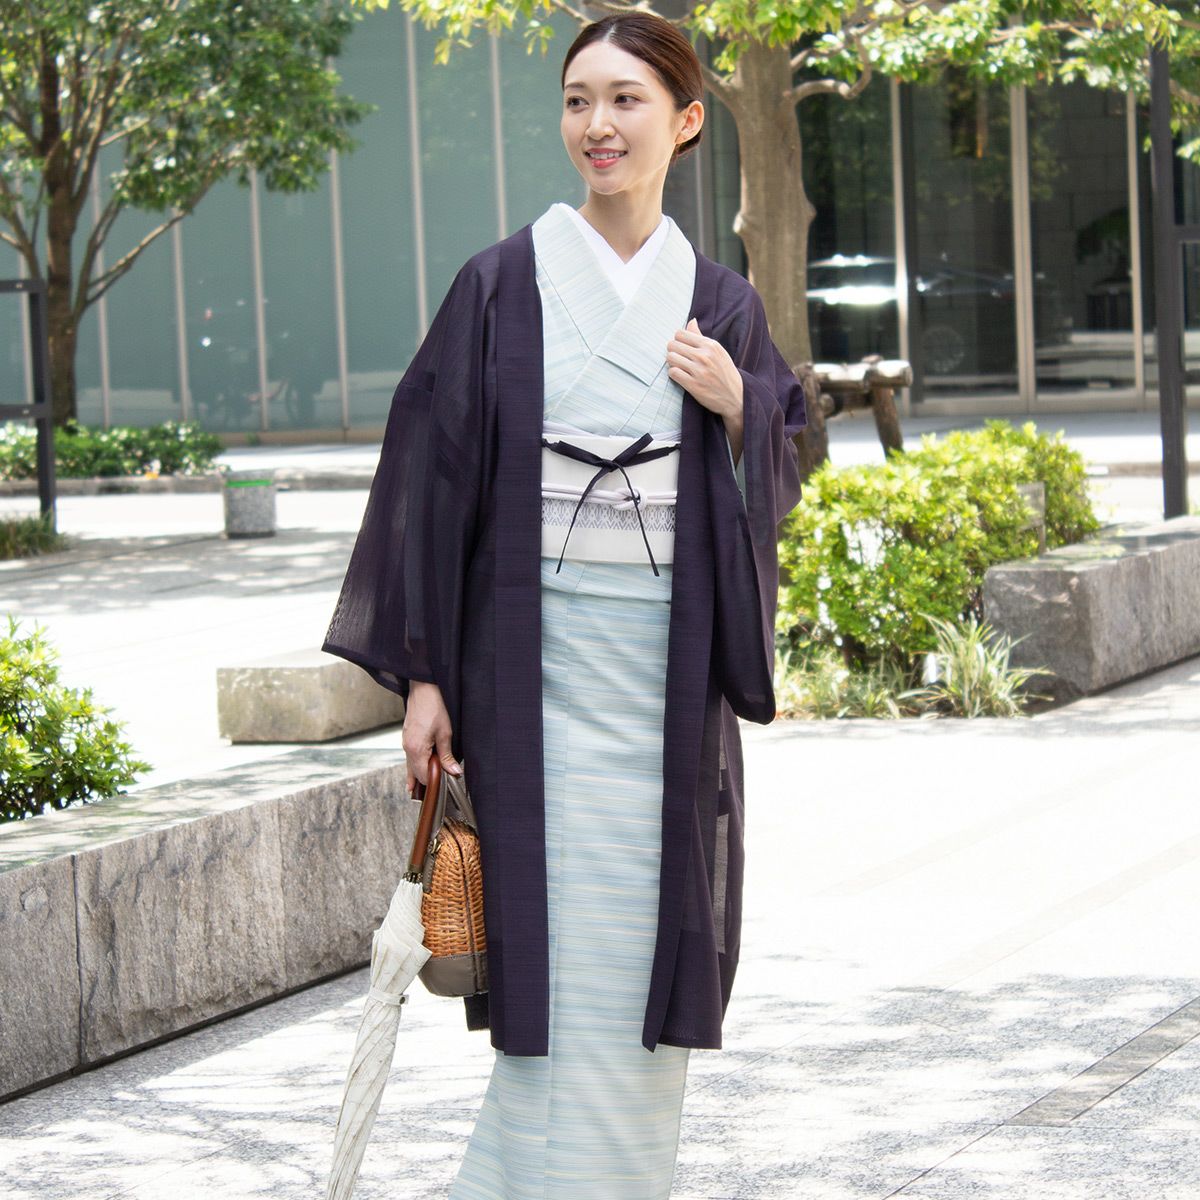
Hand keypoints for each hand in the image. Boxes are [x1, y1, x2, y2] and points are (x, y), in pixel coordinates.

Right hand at [403, 679, 462, 796]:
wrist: (423, 689)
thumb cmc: (434, 707)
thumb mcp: (445, 733)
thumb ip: (447, 755)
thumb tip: (454, 772)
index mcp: (416, 750)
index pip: (424, 776)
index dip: (435, 782)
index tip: (447, 784)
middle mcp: (407, 748)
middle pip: (416, 774)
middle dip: (427, 780)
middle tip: (441, 786)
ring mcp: (405, 743)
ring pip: (411, 766)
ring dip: (420, 774)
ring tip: (425, 789)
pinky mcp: (407, 737)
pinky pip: (409, 758)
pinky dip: (413, 767)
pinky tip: (415, 775)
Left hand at [666, 318, 743, 419]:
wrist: (736, 396)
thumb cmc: (725, 372)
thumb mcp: (717, 351)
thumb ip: (701, 337)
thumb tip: (691, 321)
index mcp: (710, 345)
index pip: (680, 334)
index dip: (678, 341)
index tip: (682, 348)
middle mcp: (704, 356)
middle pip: (673, 345)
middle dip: (673, 351)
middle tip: (679, 358)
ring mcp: (698, 371)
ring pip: (670, 358)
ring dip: (672, 363)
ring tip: (680, 367)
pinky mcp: (693, 385)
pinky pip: (673, 373)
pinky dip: (674, 374)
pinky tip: (680, 376)